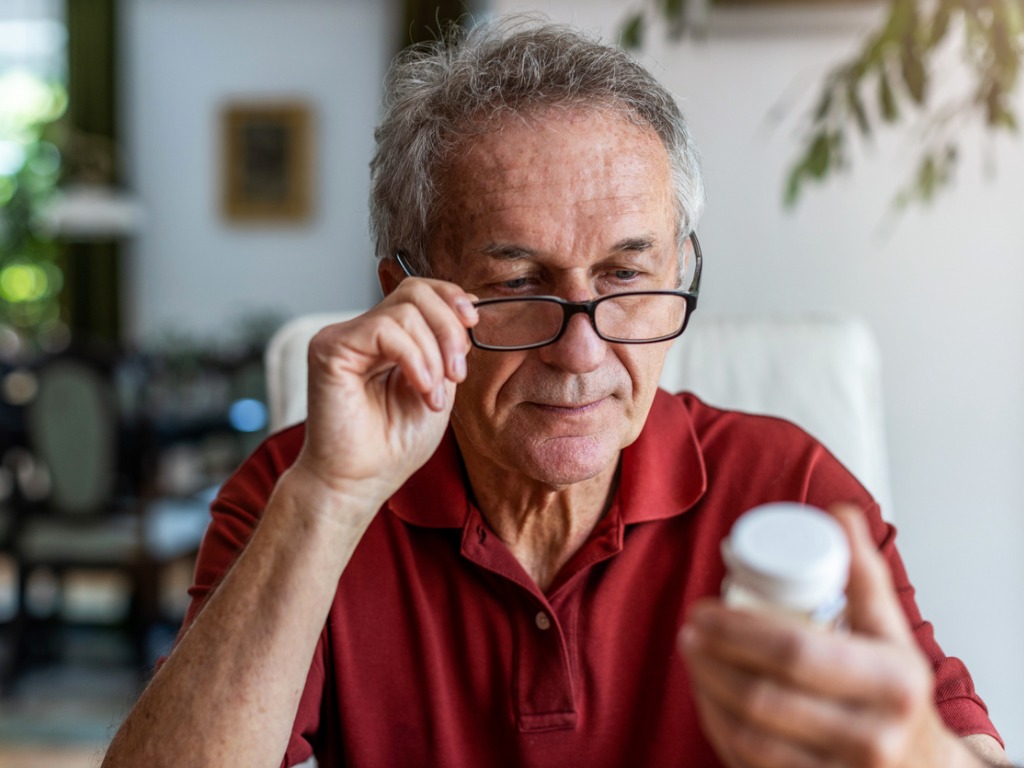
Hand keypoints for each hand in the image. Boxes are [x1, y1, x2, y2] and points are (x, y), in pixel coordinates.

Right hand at [292, 276, 476, 512]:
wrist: (360, 483)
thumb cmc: (393, 445)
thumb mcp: (438, 386)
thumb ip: (446, 347)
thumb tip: (467, 309)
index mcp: (387, 338)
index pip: (419, 290)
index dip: (451, 297)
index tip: (473, 325)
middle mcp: (362, 331)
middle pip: (415, 291)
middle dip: (449, 328)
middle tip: (457, 372)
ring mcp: (343, 337)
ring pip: (404, 312)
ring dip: (433, 355)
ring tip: (434, 396)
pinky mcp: (329, 348)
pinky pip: (383, 330)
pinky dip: (414, 359)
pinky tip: (421, 389)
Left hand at [679, 504, 992, 767]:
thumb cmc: (898, 694)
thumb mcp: (892, 634)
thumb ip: (865, 574)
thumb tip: (839, 515)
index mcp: (892, 684)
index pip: (796, 651)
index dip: (737, 630)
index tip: (704, 610)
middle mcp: (871, 738)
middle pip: (763, 697)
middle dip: (711, 659)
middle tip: (689, 631)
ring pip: (748, 737)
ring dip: (706, 692)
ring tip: (691, 657)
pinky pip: (748, 765)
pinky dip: (718, 728)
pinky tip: (707, 698)